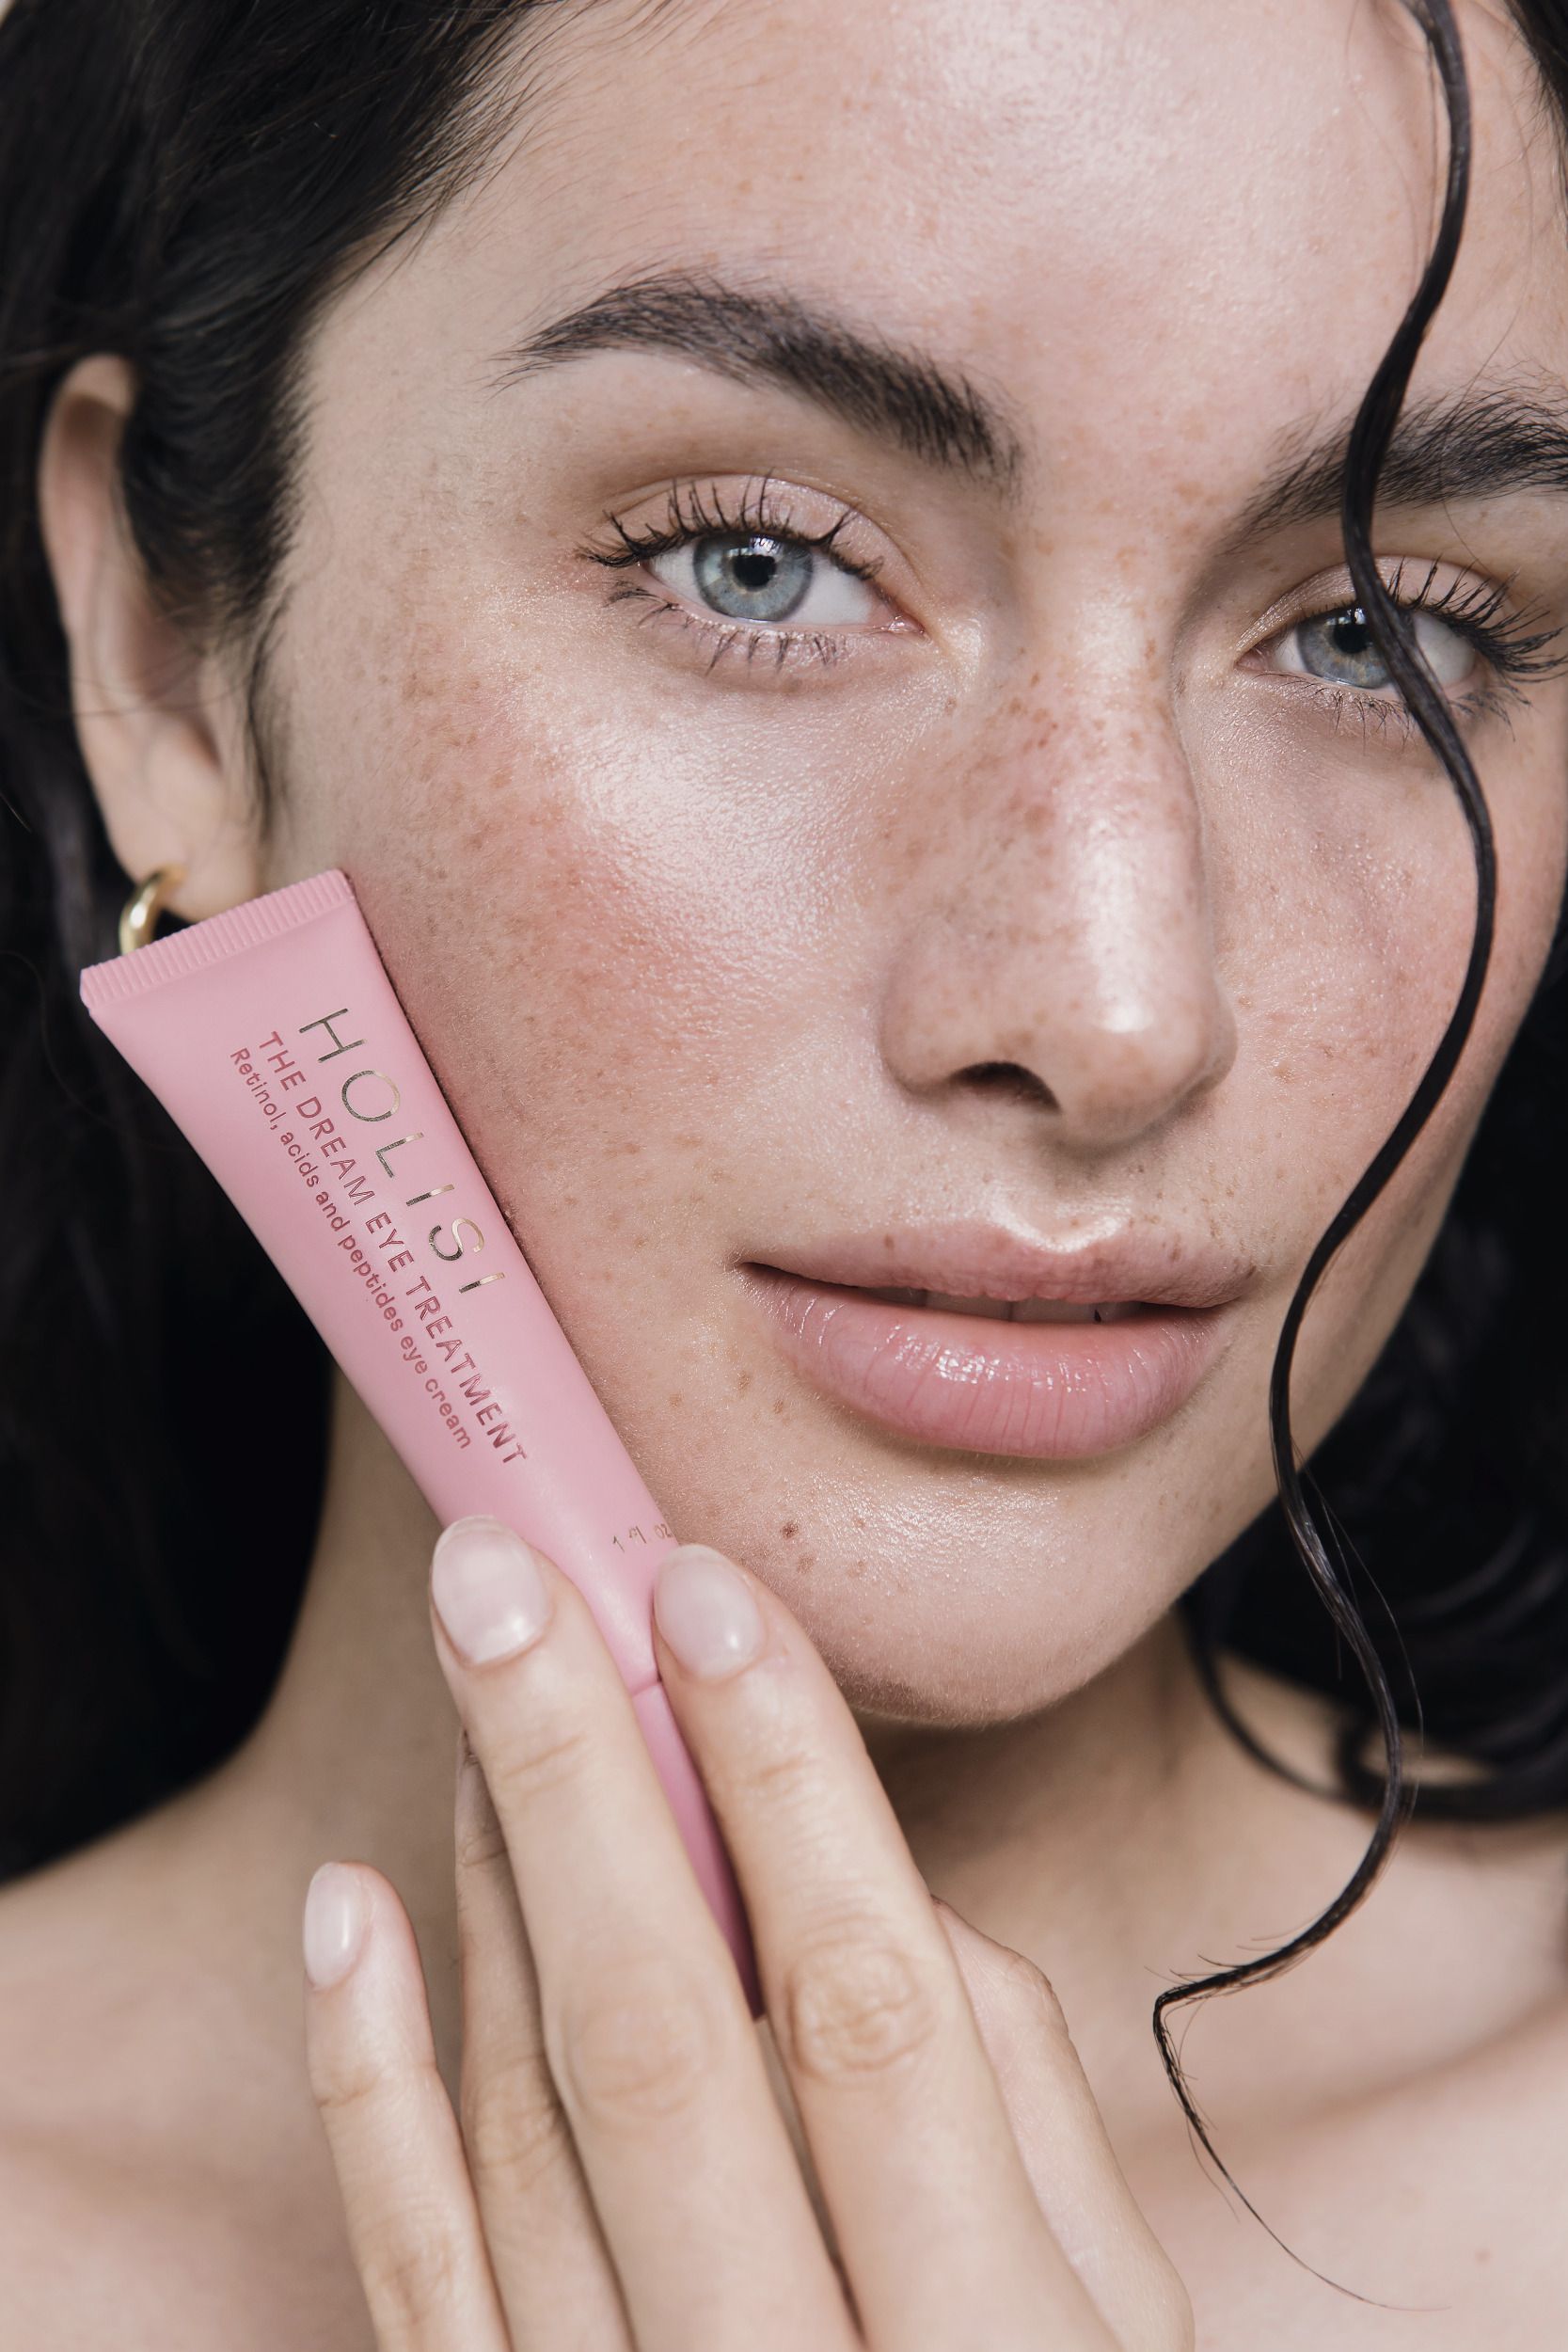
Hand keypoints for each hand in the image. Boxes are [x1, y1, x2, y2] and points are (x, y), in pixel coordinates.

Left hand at [303, 1521, 1193, 2349]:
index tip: (710, 1597)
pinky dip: (367, 2081)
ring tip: (479, 1690)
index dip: (787, 1785)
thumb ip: (1029, 2130)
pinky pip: (414, 2274)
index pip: (870, 2014)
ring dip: (488, 1883)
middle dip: (580, 1777)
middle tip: (513, 1573)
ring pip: (525, 2131)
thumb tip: (886, 1900)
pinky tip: (347, 1911)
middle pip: (660, 2041)